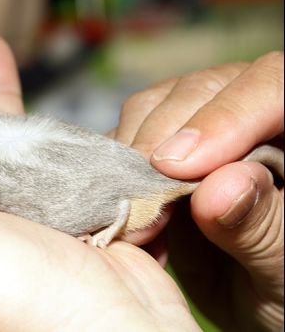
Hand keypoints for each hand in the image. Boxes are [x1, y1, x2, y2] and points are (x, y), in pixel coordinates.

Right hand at [111, 52, 283, 330]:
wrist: (249, 296)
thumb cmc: (282, 286)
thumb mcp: (284, 270)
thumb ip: (261, 226)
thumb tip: (218, 186)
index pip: (270, 87)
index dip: (224, 117)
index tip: (180, 169)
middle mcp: (249, 114)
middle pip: (201, 90)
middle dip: (162, 141)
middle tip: (144, 203)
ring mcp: (201, 125)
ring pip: (153, 107)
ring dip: (131, 159)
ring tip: (138, 218)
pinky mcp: (162, 146)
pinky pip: (126, 136)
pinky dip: (116, 175)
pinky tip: (129, 214)